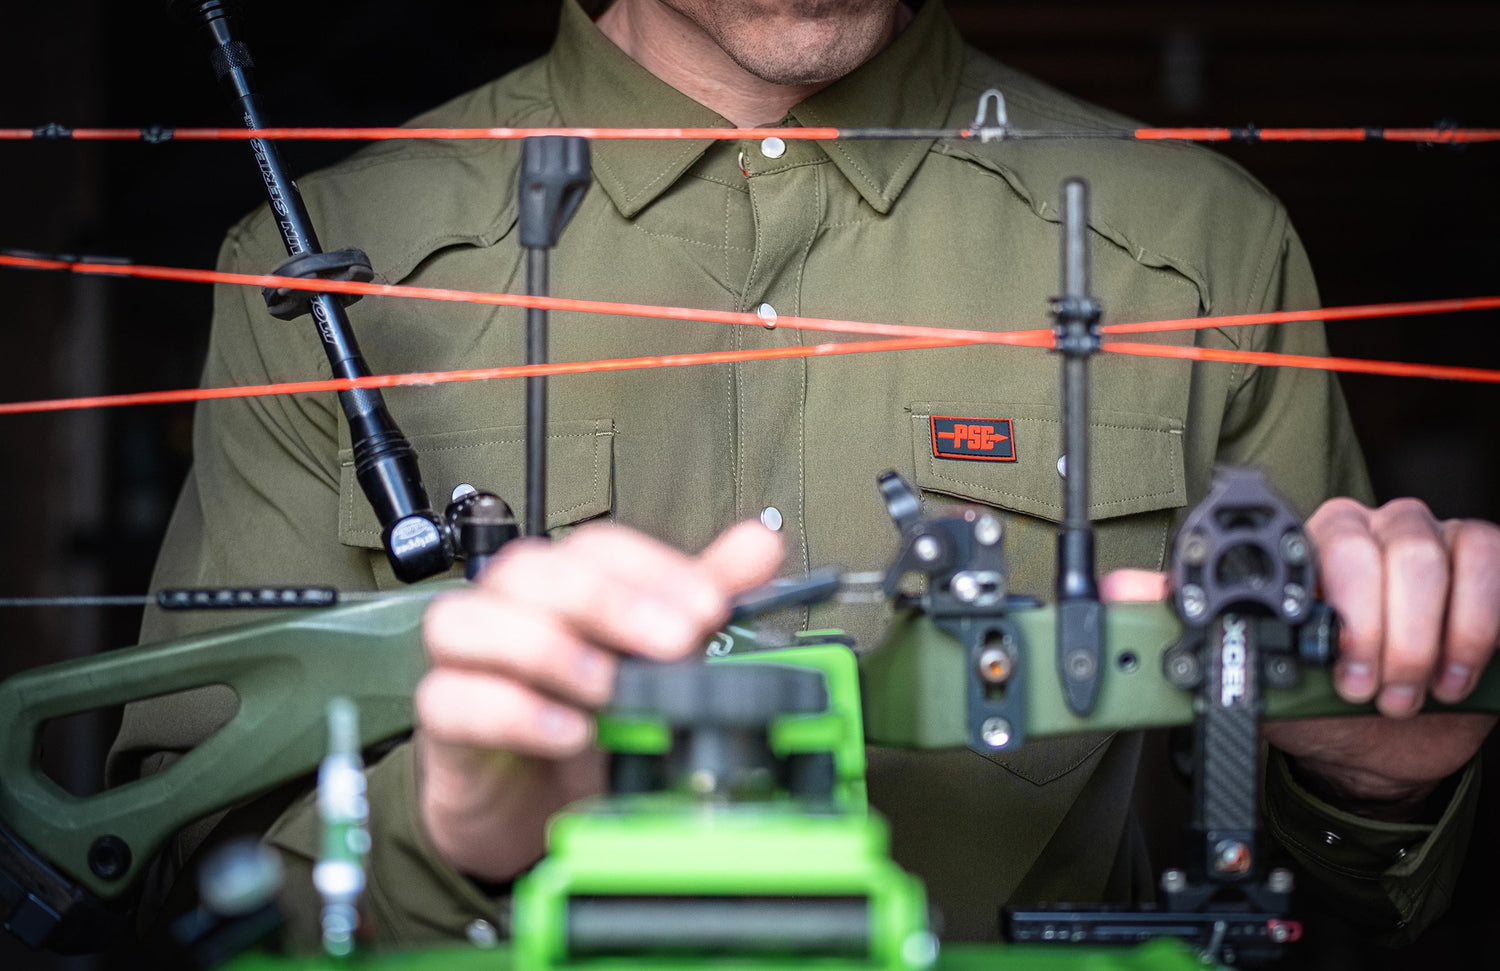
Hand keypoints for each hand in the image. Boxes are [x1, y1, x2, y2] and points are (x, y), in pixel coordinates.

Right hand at [415, 520, 782, 880]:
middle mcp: (505, 610)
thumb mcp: (653, 662)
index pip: (593, 548)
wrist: (530, 805)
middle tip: (675, 643)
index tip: (709, 605)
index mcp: (559, 585)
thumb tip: (760, 544)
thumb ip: (701, 601)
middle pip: (530, 571)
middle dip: (609, 602)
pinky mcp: (443, 722)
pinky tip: (568, 733)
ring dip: (547, 648)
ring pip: (466, 621)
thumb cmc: (586, 717)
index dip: (651, 568)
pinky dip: (512, 712)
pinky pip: (450, 699)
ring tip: (608, 687)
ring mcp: (464, 663)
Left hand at [1104, 497, 1499, 818]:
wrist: (1368, 749)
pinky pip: (1488, 559)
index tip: (1334, 665)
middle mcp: (1364, 533)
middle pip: (1384, 546)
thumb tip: (1116, 591)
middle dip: (1383, 634)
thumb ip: (1182, 623)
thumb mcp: (1244, 667)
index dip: (1335, 600)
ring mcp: (1424, 542)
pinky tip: (1455, 673)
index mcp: (1304, 549)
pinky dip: (1476, 623)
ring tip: (1408, 695)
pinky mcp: (1476, 564)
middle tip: (1370, 690)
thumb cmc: (1306, 697)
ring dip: (1426, 639)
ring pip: (1433, 555)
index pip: (1318, 539)